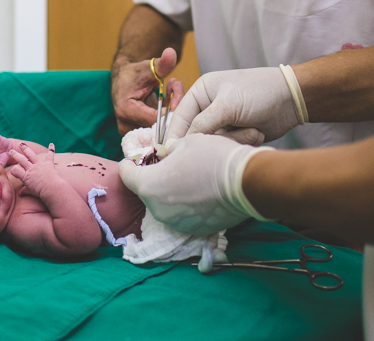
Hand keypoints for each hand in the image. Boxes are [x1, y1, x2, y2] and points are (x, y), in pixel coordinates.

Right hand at [8, 143, 60, 196]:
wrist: (52, 189)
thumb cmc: (41, 192)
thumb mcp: (31, 191)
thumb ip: (25, 190)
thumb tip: (20, 192)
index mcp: (26, 176)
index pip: (15, 170)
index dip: (13, 170)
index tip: (13, 171)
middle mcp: (31, 169)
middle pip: (21, 160)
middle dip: (15, 155)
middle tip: (11, 151)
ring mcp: (40, 165)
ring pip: (31, 155)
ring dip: (26, 149)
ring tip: (21, 144)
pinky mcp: (48, 164)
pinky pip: (50, 156)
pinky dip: (51, 150)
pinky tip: (51, 144)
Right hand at [111, 47, 184, 134]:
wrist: (123, 78)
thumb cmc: (134, 73)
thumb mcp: (149, 67)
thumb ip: (162, 64)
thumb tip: (171, 52)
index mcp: (126, 110)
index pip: (155, 119)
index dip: (170, 109)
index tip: (176, 95)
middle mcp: (127, 124)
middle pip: (158, 124)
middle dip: (171, 106)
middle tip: (174, 87)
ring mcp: (131, 130)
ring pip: (159, 126)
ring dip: (169, 108)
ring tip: (169, 89)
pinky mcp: (137, 131)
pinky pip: (157, 126)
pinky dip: (165, 112)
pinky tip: (166, 97)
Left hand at [118, 133, 271, 235]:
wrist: (246, 182)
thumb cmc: (212, 157)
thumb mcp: (185, 143)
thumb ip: (168, 151)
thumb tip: (167, 155)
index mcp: (149, 185)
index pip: (127, 175)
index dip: (130, 164)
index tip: (136, 159)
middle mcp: (157, 209)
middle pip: (146, 191)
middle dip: (152, 178)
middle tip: (165, 166)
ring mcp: (176, 223)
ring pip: (164, 204)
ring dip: (169, 192)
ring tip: (186, 178)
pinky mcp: (194, 230)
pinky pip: (182, 215)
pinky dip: (185, 204)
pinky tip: (199, 192)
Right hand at [165, 67, 300, 144]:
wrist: (292, 100)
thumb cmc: (258, 92)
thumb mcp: (227, 105)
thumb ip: (202, 123)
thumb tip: (181, 142)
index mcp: (201, 92)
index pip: (179, 116)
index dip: (175, 135)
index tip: (170, 153)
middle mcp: (208, 107)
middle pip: (196, 134)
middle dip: (215, 138)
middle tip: (229, 134)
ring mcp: (223, 122)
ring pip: (214, 144)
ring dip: (233, 140)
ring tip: (251, 129)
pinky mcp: (235, 135)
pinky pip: (228, 147)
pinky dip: (243, 142)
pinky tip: (256, 132)